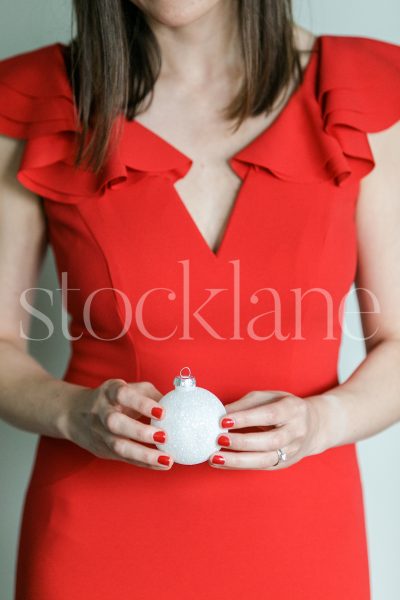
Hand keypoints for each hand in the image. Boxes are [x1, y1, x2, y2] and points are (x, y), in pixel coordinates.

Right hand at [65, 378, 173, 469]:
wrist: (75, 413)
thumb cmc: (113, 398)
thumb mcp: (128, 388)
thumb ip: (150, 395)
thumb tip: (176, 404)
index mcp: (109, 392)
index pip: (123, 395)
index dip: (141, 403)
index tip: (162, 412)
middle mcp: (101, 412)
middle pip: (115, 423)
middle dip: (140, 432)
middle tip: (164, 436)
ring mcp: (100, 433)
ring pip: (118, 446)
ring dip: (144, 455)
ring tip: (167, 459)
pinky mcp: (103, 450)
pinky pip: (124, 458)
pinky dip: (144, 463)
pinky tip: (161, 464)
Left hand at [208, 390, 327, 469]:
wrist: (313, 426)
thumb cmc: (284, 407)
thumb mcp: (269, 397)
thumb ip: (246, 404)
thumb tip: (221, 412)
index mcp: (293, 409)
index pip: (270, 415)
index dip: (246, 418)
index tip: (223, 420)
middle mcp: (296, 432)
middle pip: (270, 441)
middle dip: (242, 442)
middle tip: (219, 439)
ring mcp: (292, 451)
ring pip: (266, 460)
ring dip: (238, 460)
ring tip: (215, 457)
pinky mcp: (283, 464)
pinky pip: (260, 467)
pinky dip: (238, 466)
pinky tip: (221, 462)